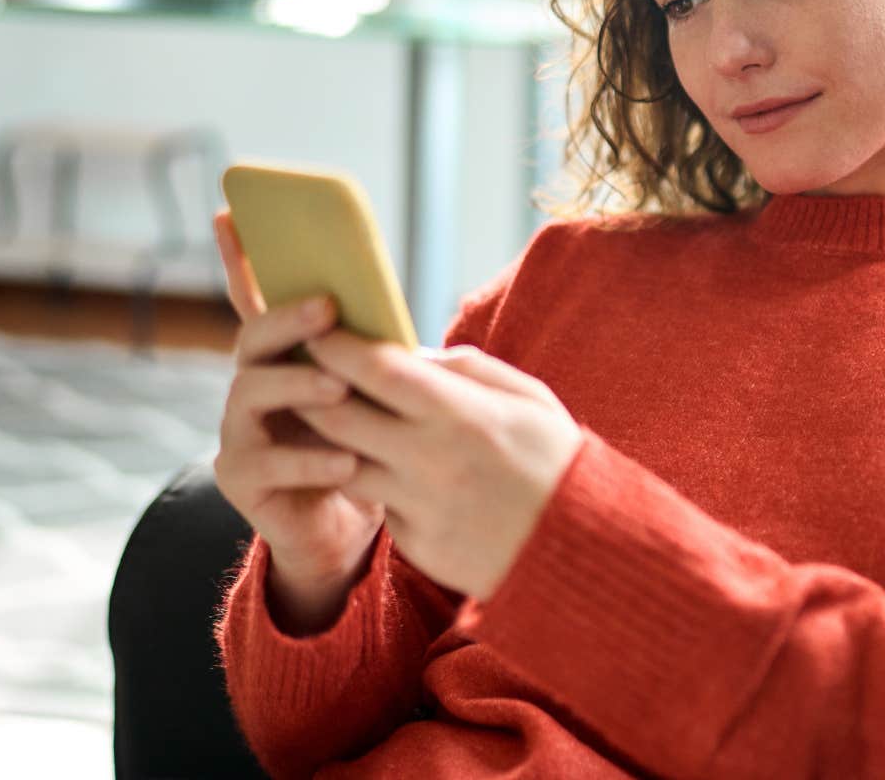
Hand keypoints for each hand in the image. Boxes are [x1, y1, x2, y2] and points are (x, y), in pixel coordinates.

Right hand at [209, 208, 385, 587]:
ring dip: (298, 386)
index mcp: (283, 357)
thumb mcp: (370, 392)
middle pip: (253, 338)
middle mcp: (251, 385)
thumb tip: (380, 299)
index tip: (229, 210)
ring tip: (338, 390)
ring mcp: (239, 430)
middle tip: (326, 308)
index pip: (256, 298)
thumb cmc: (364, 447)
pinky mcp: (241, 477)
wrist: (346, 527)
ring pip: (252, 394)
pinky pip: (267, 462)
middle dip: (287, 318)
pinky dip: (310, 461)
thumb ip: (364, 350)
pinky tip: (347, 462)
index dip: (240, 256)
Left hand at [297, 328, 584, 600]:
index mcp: (460, 413)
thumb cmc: (556, 462)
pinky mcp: (416, 544)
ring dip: (329, 442)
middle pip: (336, 415)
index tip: (318, 332)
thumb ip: (468, 368)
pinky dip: (379, 486)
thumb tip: (414, 353)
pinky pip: (380, 506)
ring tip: (334, 422)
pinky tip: (395, 476)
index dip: (336, 345)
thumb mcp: (529, 398)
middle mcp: (430, 459)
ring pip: (342, 464)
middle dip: (309, 390)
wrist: (582, 551)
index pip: (374, 368)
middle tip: (302, 375)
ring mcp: (419, 505)